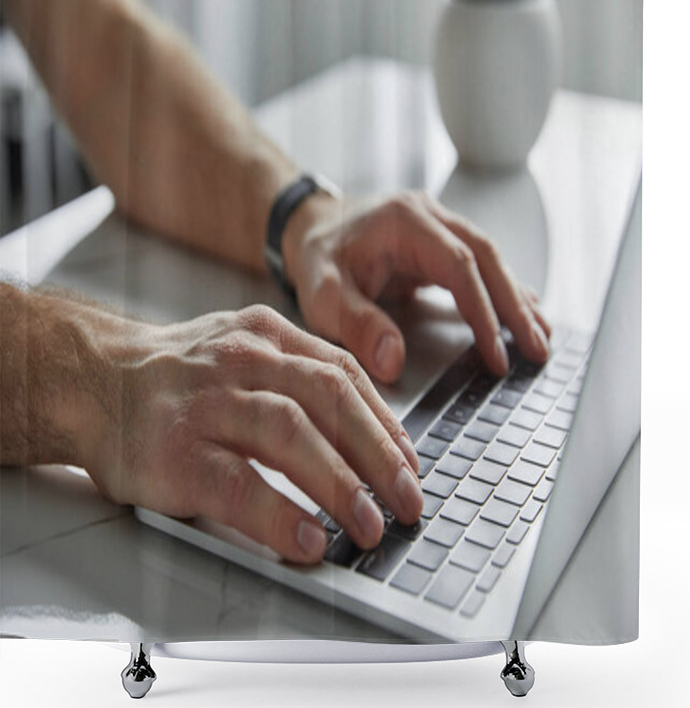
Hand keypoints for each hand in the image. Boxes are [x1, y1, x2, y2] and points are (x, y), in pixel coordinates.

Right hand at [79, 304, 421, 563]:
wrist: (93, 379)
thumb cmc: (181, 377)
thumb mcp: (244, 349)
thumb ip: (299, 375)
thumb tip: (371, 435)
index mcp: (267, 336)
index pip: (343, 374)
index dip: (384, 421)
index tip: (410, 463)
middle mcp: (242, 360)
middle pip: (328, 398)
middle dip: (377, 455)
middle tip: (408, 500)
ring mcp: (207, 403)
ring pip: (290, 433)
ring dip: (339, 483)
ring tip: (369, 525)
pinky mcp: (174, 452)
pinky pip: (237, 484)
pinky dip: (279, 514)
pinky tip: (308, 539)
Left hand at [283, 191, 550, 383]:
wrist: (311, 227)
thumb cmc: (317, 259)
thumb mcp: (322, 292)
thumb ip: (356, 323)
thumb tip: (393, 362)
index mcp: (405, 221)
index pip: (459, 265)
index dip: (482, 311)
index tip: (495, 354)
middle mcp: (430, 216)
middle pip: (488, 258)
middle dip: (516, 306)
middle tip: (539, 348)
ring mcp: (439, 225)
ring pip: (491, 259)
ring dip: (517, 298)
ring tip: (542, 336)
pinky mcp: (441, 242)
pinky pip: (481, 264)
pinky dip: (503, 291)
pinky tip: (524, 312)